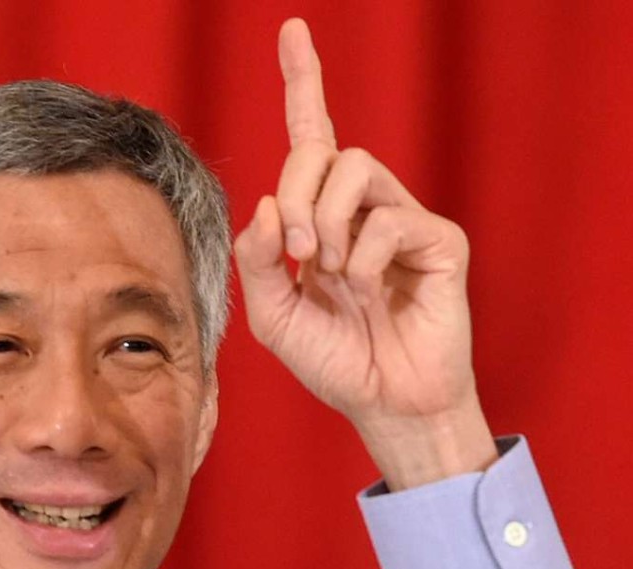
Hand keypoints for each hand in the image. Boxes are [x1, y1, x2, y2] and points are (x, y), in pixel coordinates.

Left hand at [233, 19, 496, 489]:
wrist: (383, 403)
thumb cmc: (332, 358)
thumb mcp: (272, 314)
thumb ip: (257, 260)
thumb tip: (268, 203)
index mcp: (322, 218)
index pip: (313, 138)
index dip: (304, 85)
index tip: (292, 31)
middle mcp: (362, 208)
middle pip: (323, 151)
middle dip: (296, 192)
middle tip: (296, 253)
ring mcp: (403, 220)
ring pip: (357, 167)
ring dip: (325, 220)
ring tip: (329, 271)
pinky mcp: (440, 241)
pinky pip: (391, 219)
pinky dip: (364, 257)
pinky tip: (367, 289)